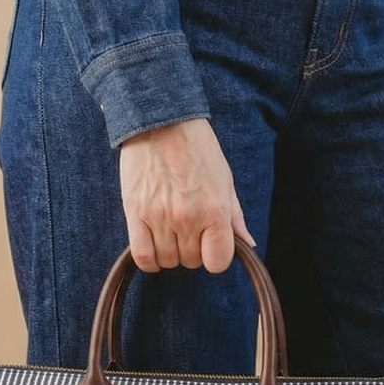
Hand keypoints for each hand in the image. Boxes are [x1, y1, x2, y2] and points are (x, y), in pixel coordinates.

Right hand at [118, 118, 255, 272]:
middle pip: (191, 262)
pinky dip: (149, 259)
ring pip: (168, 261)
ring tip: (170, 231)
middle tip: (189, 229)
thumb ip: (235, 217)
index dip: (215, 256)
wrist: (161, 122)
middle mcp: (189, 219)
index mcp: (216, 211)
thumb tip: (248, 244)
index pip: (217, 262)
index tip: (210, 244)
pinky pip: (143, 256)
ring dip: (170, 252)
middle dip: (192, 251)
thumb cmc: (197, 148)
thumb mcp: (225, 180)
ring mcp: (160, 217)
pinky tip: (153, 245)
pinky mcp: (135, 213)